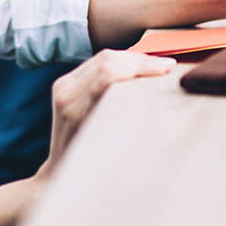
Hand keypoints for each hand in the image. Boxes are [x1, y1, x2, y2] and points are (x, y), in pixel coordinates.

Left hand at [39, 50, 175, 178]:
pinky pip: (97, 62)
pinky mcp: (66, 82)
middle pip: (107, 59)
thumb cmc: (86, 166)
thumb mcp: (106, 146)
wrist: (58, 168)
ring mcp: (64, 84)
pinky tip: (139, 66)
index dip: (140, 66)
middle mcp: (66, 91)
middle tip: (167, 66)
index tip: (166, 70)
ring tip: (158, 65)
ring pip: (103, 57)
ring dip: (132, 58)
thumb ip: (124, 120)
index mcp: (74, 106)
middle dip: (140, 60)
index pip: (108, 72)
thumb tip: (163, 102)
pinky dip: (121, 61)